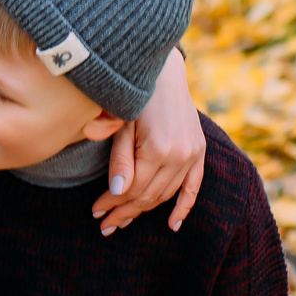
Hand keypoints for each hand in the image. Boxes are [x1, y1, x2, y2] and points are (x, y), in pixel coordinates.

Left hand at [93, 48, 204, 234]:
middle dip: (124, 212)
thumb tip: (118, 192)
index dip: (112, 202)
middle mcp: (180, 155)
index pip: (132, 188)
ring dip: (144, 210)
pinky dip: (183, 206)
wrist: (164, 70)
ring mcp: (193, 154)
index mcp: (158, 149)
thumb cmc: (135, 95)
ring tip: (123, 221)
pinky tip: (172, 225)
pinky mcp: (199, 150)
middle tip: (105, 225)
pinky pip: (194, 186)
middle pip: (148, 196)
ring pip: (166, 194)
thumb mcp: (122, 124)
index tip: (95, 212)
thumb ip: (121, 159)